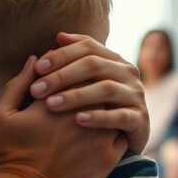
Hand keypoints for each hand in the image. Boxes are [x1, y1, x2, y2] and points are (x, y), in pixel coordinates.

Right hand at [0, 57, 126, 177]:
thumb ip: (18, 83)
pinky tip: (105, 129)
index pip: (76, 72)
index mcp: (56, 100)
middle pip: (98, 88)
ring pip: (113, 109)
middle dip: (92, 87)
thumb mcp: (0, 115)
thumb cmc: (8, 153)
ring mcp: (99, 136)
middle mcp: (82, 115)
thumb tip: (35, 59)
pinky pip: (121, 133)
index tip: (65, 79)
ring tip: (95, 110)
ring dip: (106, 106)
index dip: (72, 71)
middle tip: (84, 92)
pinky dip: (115, 128)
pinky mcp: (109, 157)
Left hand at [29, 33, 149, 150]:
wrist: (120, 142)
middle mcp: (128, 73)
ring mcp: (136, 95)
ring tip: (50, 105)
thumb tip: (59, 36)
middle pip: (94, 65)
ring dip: (76, 95)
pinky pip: (120, 116)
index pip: (88, 47)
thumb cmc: (96, 109)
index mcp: (114, 59)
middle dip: (62, 76)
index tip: (37, 67)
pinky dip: (99, 117)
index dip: (61, 55)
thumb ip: (74, 59)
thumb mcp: (85, 82)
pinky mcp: (141, 119)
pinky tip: (78, 120)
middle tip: (37, 89)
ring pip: (106, 88)